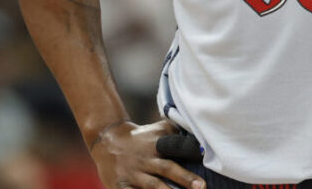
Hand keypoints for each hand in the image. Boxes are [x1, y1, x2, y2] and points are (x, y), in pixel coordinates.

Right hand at [89, 119, 205, 188]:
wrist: (107, 140)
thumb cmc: (141, 138)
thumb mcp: (158, 130)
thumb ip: (177, 133)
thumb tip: (201, 142)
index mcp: (157, 145)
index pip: (176, 147)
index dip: (189, 151)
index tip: (204, 156)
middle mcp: (145, 159)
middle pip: (166, 168)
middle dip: (184, 178)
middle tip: (202, 186)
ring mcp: (133, 174)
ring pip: (152, 186)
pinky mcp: (121, 186)